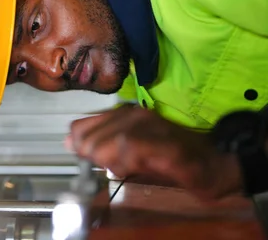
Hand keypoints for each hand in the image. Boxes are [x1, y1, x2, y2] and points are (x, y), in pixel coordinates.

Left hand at [65, 104, 242, 199]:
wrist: (213, 163)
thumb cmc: (169, 158)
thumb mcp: (127, 152)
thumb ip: (100, 145)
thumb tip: (71, 142)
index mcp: (121, 115)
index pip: (80, 126)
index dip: (80, 146)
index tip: (90, 159)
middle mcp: (133, 115)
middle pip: (90, 138)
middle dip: (94, 158)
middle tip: (114, 167)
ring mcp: (151, 127)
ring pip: (109, 143)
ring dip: (111, 162)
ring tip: (127, 169)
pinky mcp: (165, 144)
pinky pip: (133, 150)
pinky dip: (128, 163)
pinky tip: (135, 169)